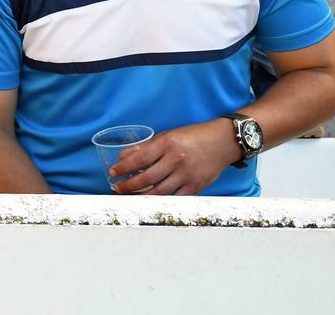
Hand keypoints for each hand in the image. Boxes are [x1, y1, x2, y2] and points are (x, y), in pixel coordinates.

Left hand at [109, 120, 239, 194]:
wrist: (222, 142)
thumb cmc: (193, 136)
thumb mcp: (168, 135)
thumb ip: (146, 146)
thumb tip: (123, 156)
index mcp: (166, 144)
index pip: (139, 159)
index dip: (123, 168)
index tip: (112, 172)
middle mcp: (176, 160)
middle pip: (146, 178)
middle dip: (128, 185)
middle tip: (117, 187)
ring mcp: (187, 175)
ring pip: (159, 191)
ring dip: (141, 195)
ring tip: (130, 196)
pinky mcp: (196, 185)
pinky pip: (175, 197)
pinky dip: (162, 200)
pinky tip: (151, 200)